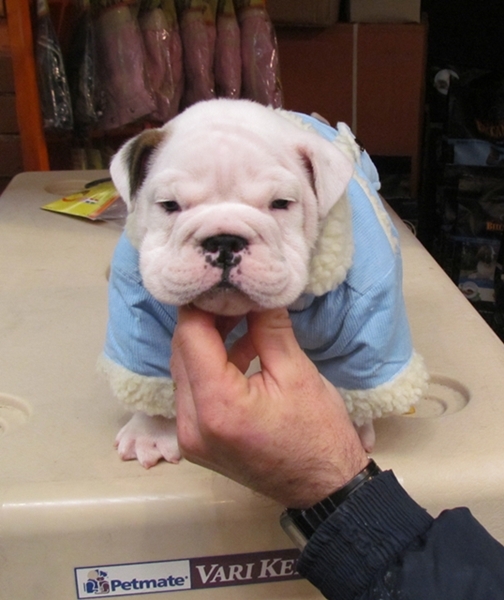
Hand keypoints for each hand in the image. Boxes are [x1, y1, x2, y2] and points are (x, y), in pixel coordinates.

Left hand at [171, 306, 368, 507]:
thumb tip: (254, 292)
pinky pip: (194, 392)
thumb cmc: (318, 434)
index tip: (221, 284)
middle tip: (235, 298)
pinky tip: (241, 350)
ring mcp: (190, 438)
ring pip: (184, 371)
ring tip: (241, 320)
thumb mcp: (297, 374)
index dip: (202, 304)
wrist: (324, 490)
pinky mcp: (197, 442)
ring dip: (208, 343)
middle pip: (182, 353)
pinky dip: (211, 368)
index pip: (190, 337)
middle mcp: (191, 425)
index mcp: (217, 407)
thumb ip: (268, 328)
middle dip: (205, 321)